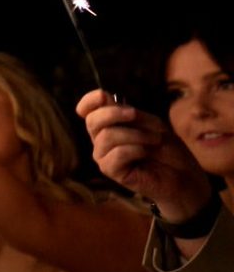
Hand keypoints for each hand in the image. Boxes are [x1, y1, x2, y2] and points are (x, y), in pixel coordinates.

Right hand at [79, 90, 215, 220]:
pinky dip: (136, 149)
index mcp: (110, 126)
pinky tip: (147, 153)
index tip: (103, 95)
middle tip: (135, 114)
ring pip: (107, 136)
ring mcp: (104, 156)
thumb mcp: (152, 124)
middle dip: (113, 113)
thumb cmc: (168, 150)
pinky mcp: (110, 171)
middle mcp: (101, 140)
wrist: (183, 176)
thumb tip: (105, 99)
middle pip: (92, 120)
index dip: (89, 100)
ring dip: (136, 134)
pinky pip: (117, 153)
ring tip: (155, 140)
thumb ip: (129, 113)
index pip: (87, 111)